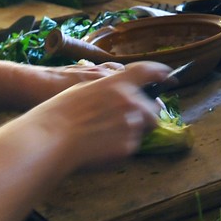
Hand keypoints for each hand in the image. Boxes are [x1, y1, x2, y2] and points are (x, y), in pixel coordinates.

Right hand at [23, 63, 167, 168]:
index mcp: (119, 83)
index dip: (161, 73)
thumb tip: (119, 94)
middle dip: (145, 115)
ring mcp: (132, 126)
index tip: (168, 76)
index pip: (149, 71)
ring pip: (143, 130)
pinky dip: (121, 147)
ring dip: (132, 132)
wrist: (51, 138)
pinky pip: (131, 147)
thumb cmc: (59, 112)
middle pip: (152, 109)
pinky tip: (100, 147)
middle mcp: (131, 102)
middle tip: (124, 121)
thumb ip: (108, 90)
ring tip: (104, 136)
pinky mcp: (129, 148)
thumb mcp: (83, 88)